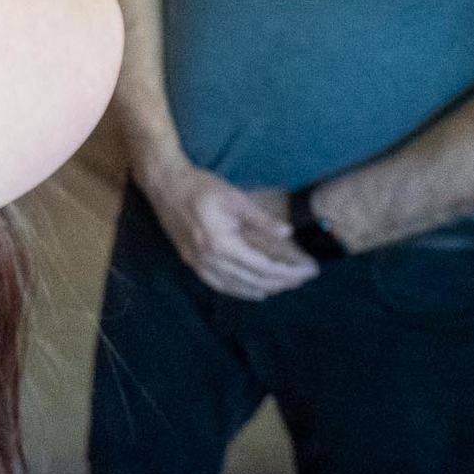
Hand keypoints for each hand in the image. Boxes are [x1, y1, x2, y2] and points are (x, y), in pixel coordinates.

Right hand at [139, 159, 318, 299]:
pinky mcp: (190, 260)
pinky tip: (250, 290)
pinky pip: (217, 284)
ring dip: (261, 289)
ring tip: (283, 287)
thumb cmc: (199, 186)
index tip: (310, 271)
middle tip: (303, 280)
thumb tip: (288, 234)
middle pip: (252, 280)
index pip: (263, 267)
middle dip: (281, 282)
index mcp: (221, 243)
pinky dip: (237, 290)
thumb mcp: (234, 197)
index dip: (289, 272)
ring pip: (234, 287)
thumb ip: (261, 219)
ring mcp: (197, 262)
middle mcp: (208, 258)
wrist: (163, 183)